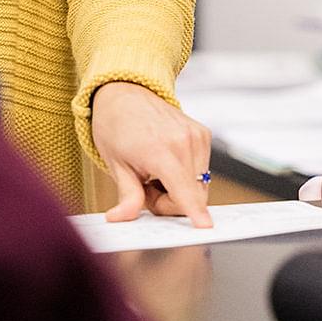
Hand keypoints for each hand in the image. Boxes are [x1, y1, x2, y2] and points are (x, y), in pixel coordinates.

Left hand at [92, 81, 212, 227]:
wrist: (126, 93)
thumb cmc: (116, 125)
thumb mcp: (115, 164)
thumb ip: (127, 196)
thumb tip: (121, 218)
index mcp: (160, 150)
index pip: (183, 190)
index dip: (194, 212)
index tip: (206, 227)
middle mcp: (184, 141)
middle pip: (193, 195)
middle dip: (171, 203)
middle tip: (146, 188)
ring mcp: (197, 135)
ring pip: (199, 185)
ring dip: (179, 189)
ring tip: (155, 172)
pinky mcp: (203, 134)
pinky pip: (202, 170)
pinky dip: (186, 175)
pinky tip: (167, 163)